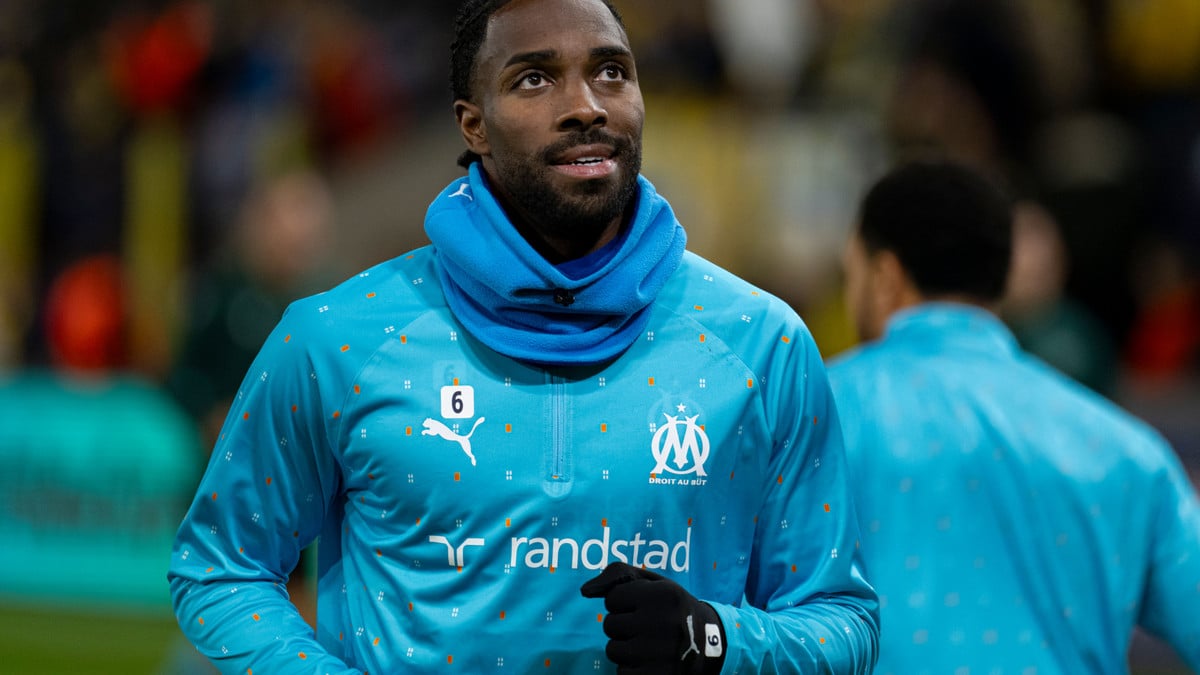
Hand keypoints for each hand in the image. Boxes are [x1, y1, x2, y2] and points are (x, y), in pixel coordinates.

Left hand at [580, 562, 725, 674]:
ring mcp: (662, 653)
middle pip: (610, 624)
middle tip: (647, 627)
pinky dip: (631, 669)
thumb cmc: (672, 609)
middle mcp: (664, 623)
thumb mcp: (654, 583)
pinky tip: (650, 662)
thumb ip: (618, 576)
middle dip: (623, 626)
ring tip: (649, 645)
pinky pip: (621, 673)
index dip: (624, 603)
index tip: (643, 607)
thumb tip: (585, 590)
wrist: (709, 645)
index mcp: (664, 595)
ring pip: (613, 650)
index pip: (612, 598)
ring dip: (625, 649)